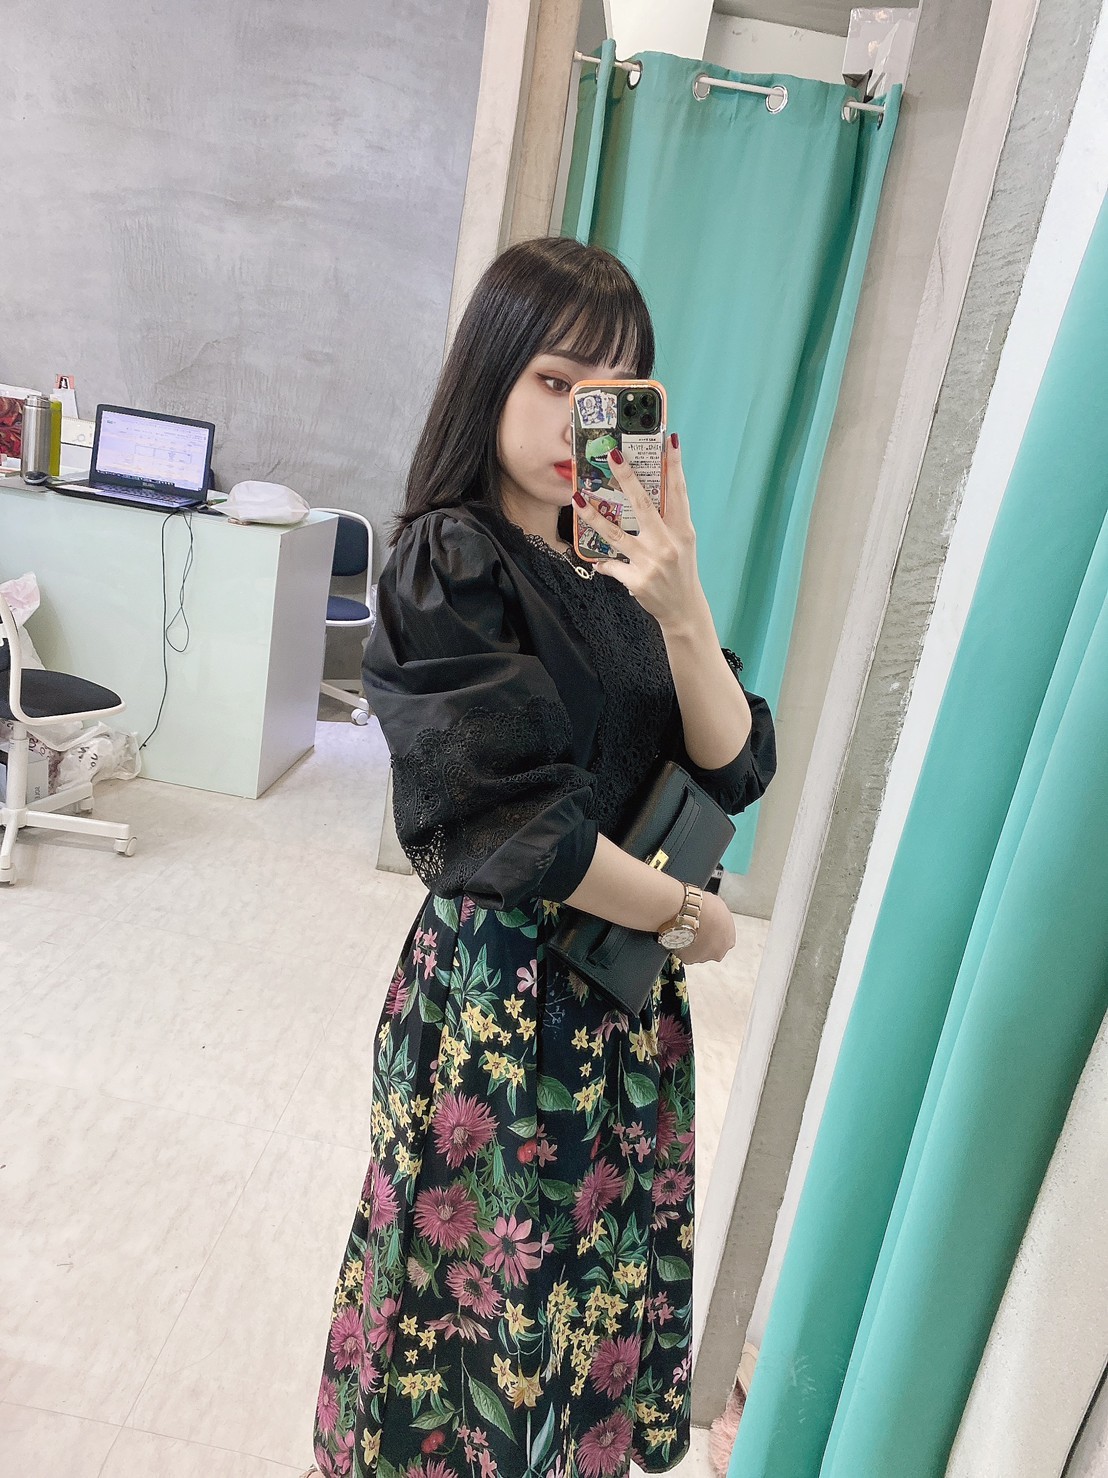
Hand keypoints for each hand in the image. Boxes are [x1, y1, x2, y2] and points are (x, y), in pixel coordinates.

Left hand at [573, 435, 705, 630]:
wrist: (683, 609)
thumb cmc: (681, 571)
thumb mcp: (682, 542)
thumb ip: (668, 520)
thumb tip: (646, 494)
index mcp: (682, 530)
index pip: (678, 491)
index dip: (675, 465)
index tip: (669, 440)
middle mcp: (668, 543)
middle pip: (643, 504)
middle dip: (627, 477)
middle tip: (613, 454)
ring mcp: (651, 562)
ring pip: (615, 534)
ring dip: (593, 515)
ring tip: (577, 498)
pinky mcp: (637, 580)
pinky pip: (612, 565)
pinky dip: (603, 563)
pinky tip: (597, 560)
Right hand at [674, 890, 735, 965]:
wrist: (688, 912)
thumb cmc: (705, 906)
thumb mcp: (719, 906)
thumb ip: (719, 917)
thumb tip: (714, 913)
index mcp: (730, 939)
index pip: (723, 939)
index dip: (713, 932)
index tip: (706, 926)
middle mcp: (719, 951)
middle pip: (711, 949)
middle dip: (704, 942)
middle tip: (694, 929)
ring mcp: (704, 957)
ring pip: (698, 953)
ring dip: (692, 945)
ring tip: (684, 931)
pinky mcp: (689, 960)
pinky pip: (684, 954)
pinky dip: (680, 947)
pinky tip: (677, 936)